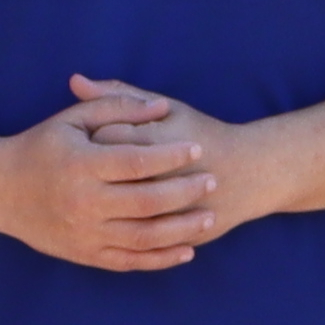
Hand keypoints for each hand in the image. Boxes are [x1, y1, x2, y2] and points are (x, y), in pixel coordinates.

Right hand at [0, 76, 220, 269]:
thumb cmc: (40, 147)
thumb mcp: (71, 119)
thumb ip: (116, 107)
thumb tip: (160, 107)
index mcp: (80, 165)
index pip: (136, 162)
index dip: (171, 156)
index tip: (196, 149)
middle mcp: (82, 202)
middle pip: (146, 201)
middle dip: (185, 191)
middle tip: (212, 180)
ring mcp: (84, 233)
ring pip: (144, 236)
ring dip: (182, 229)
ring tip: (209, 216)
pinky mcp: (85, 255)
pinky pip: (130, 261)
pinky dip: (161, 259)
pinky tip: (186, 249)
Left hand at [75, 76, 274, 245]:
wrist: (250, 175)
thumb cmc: (202, 134)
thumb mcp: (166, 108)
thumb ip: (120, 96)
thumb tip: (74, 81)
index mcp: (151, 142)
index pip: (100, 140)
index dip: (93, 137)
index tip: (97, 137)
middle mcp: (154, 181)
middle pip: (102, 179)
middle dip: (96, 173)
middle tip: (102, 168)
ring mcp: (162, 215)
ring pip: (115, 216)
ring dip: (106, 204)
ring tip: (114, 188)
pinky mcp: (169, 238)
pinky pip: (133, 242)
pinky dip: (121, 230)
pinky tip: (121, 215)